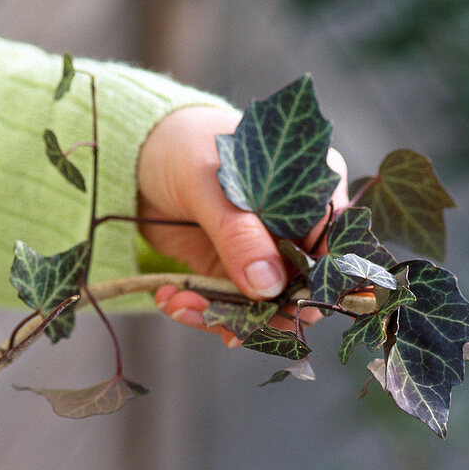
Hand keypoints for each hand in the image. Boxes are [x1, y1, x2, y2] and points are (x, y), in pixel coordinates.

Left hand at [137, 105, 347, 344]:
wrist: (137, 157)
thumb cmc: (183, 148)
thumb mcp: (210, 185)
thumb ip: (239, 234)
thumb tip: (269, 286)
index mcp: (310, 192)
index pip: (331, 249)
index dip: (312, 286)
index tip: (279, 308)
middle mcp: (294, 229)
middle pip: (300, 290)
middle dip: (261, 313)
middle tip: (222, 322)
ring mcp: (263, 255)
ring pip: (261, 308)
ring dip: (222, 317)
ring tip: (180, 303)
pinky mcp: (232, 273)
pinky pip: (229, 307)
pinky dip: (202, 311)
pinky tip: (173, 299)